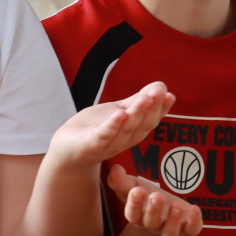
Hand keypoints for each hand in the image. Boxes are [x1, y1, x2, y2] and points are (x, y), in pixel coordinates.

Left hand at [49, 82, 174, 168]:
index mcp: (131, 132)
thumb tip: (162, 86)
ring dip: (136, 113)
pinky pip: (103, 136)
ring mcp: (107, 144)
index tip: (169, 95)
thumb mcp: (118, 111)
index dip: (160, 109)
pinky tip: (119, 114)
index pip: (149, 120)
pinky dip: (112, 126)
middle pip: (141, 125)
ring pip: (125, 129)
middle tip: (160, 92)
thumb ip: (137, 101)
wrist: (66, 149)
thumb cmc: (94, 128)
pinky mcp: (90, 145)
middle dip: (151, 108)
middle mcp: (123, 140)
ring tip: (145, 98)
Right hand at [106, 164, 202, 235]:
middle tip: (156, 196)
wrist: (163, 215)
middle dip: (153, 210)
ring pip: (170, 231)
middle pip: (151, 222)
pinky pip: (192, 230)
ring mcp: (170, 228)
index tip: (137, 190)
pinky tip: (194, 209)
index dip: (134, 204)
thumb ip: (121, 180)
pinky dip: (194, 222)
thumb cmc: (145, 197)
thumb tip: (114, 168)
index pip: (132, 214)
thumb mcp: (131, 186)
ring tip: (176, 206)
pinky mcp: (188, 228)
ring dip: (174, 219)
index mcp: (137, 215)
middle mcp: (153, 225)